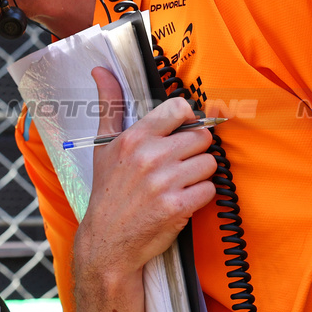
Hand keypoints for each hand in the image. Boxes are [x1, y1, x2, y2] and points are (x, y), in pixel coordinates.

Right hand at [74, 68, 217, 279]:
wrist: (107, 242)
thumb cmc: (108, 191)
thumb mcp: (103, 146)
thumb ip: (108, 105)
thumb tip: (100, 69)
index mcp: (134, 137)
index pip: (180, 109)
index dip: (188, 120)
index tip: (183, 132)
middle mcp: (150, 156)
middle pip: (201, 137)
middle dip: (194, 152)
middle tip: (178, 166)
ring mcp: (164, 182)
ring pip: (210, 163)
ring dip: (200, 175)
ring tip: (179, 184)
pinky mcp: (177, 207)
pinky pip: (210, 190)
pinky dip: (201, 197)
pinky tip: (183, 201)